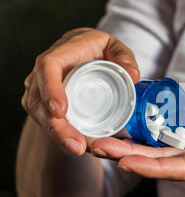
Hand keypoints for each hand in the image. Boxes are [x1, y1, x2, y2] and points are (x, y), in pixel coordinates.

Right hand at [21, 28, 139, 155]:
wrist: (82, 54)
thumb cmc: (99, 50)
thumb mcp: (114, 47)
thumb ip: (125, 57)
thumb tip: (133, 75)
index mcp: (62, 52)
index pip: (48, 67)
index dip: (51, 88)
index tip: (61, 111)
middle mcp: (43, 71)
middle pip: (39, 99)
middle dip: (55, 125)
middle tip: (76, 145)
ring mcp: (39, 89)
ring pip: (40, 114)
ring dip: (57, 135)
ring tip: (77, 149)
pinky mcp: (42, 104)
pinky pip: (46, 121)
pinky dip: (59, 136)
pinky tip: (75, 147)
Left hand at [90, 98, 184, 180]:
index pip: (184, 169)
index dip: (154, 167)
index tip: (125, 161)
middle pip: (165, 163)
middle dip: (131, 157)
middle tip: (96, 147)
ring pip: (165, 151)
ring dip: (135, 146)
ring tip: (104, 138)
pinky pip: (174, 137)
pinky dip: (153, 134)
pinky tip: (133, 126)